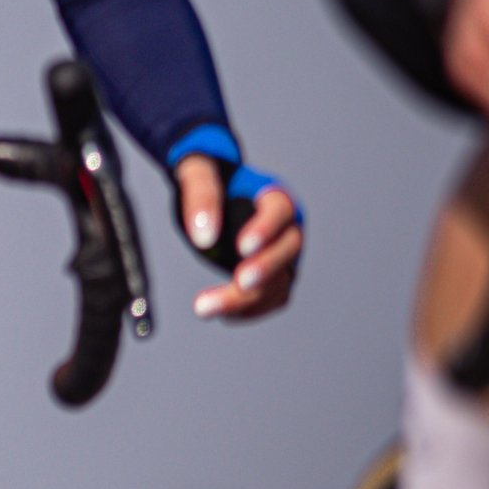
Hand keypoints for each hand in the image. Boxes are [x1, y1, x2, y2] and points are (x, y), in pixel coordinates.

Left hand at [177, 159, 302, 321]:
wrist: (216, 199)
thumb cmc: (213, 181)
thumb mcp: (200, 174)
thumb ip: (201, 195)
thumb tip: (204, 237)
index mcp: (275, 197)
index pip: (280, 211)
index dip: (266, 230)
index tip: (243, 248)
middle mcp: (288, 228)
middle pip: (288, 250)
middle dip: (266, 268)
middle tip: (239, 283)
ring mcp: (285, 256)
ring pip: (281, 281)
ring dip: (249, 299)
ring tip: (205, 307)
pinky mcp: (277, 279)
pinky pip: (272, 299)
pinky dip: (249, 309)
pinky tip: (221, 313)